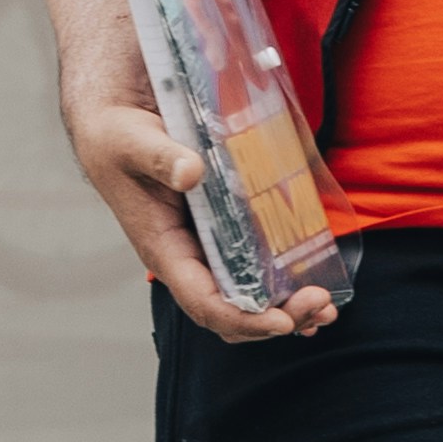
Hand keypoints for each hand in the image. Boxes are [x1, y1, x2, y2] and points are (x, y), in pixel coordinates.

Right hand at [59, 90, 336, 343]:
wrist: (116, 120)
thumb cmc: (117, 137)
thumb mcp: (133, 142)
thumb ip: (161, 157)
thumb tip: (191, 172)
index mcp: (163, 249)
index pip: (203, 302)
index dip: (243, 319)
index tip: (280, 321)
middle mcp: (187, 258)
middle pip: (233, 310)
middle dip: (277, 317)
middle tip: (320, 304)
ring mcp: (207, 246)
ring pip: (248, 295)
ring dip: (288, 306)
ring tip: (326, 306)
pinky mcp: (224, 227)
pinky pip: (255, 264)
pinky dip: (285, 278)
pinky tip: (313, 280)